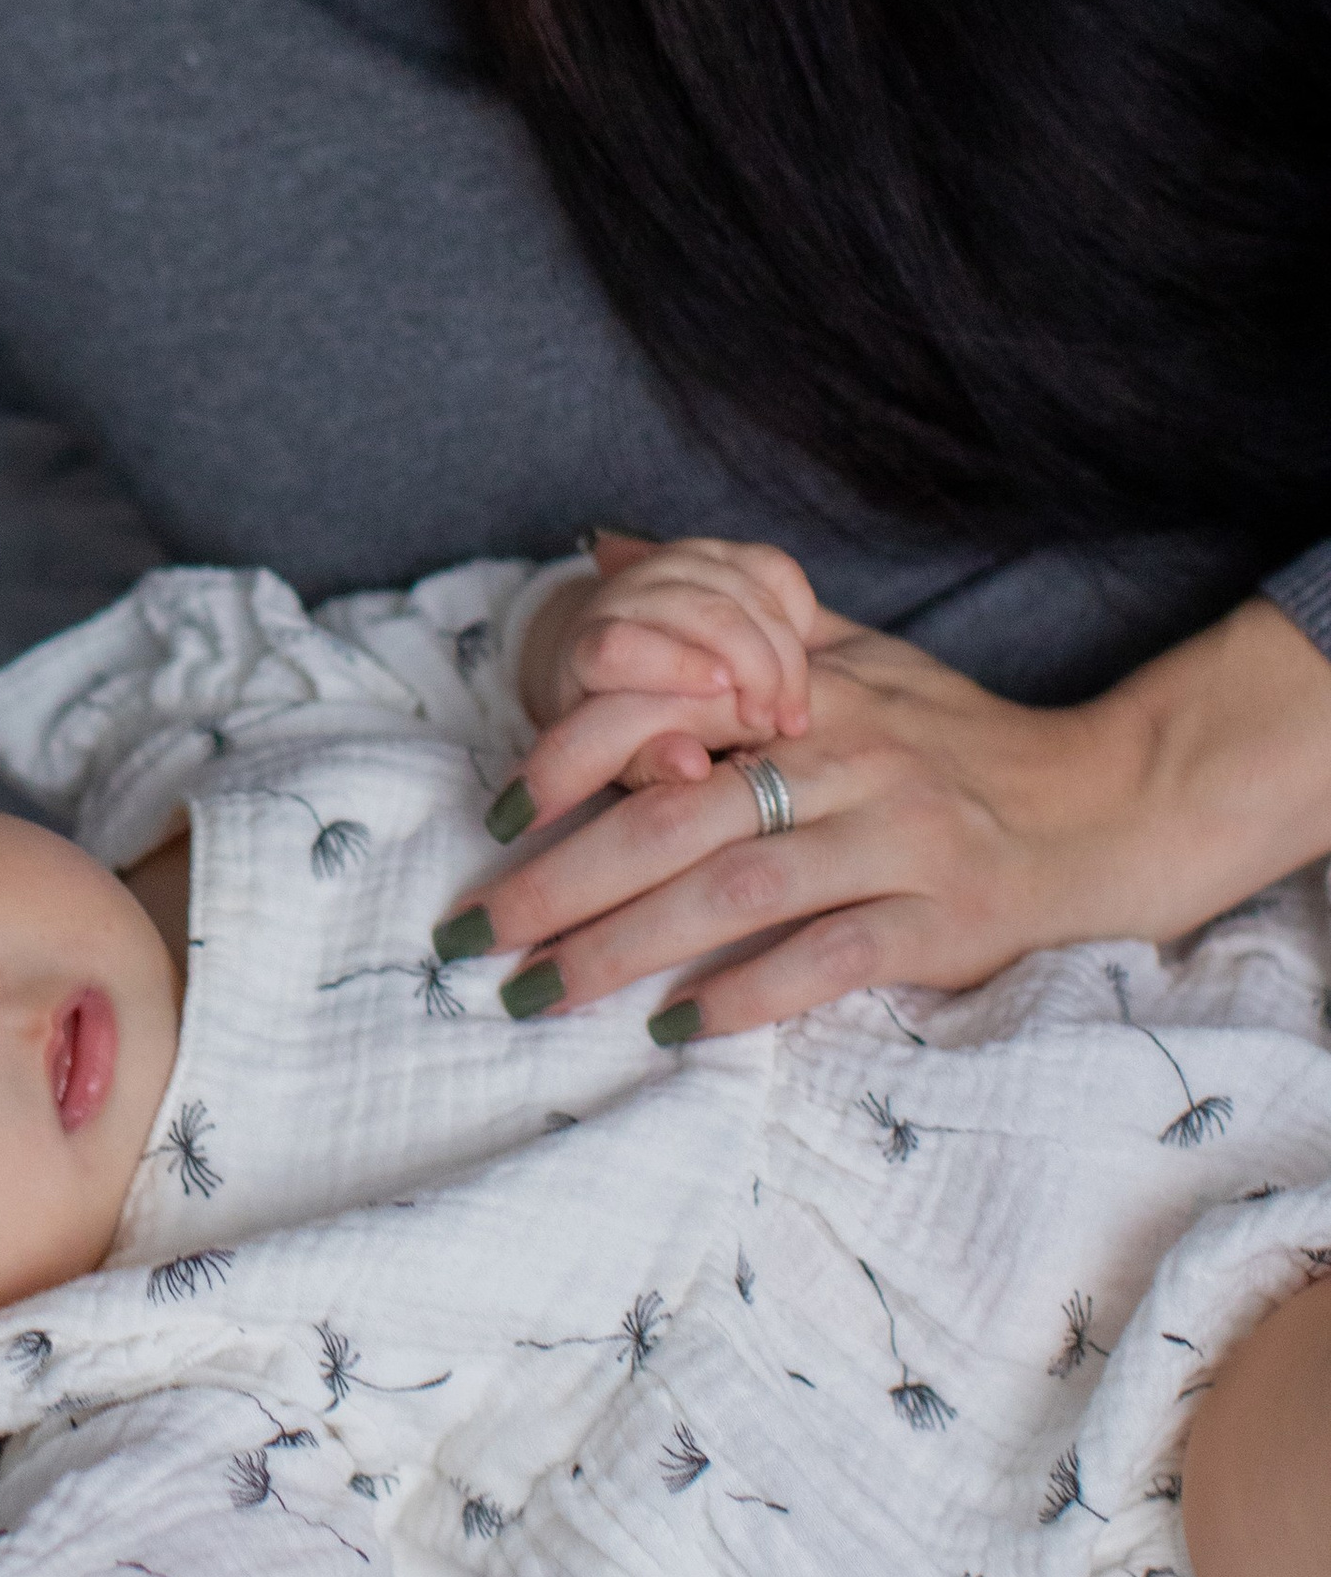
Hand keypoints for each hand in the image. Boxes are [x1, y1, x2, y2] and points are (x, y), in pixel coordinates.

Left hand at [446, 595, 1330, 1041]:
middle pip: (675, 819)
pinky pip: (827, 958)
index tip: (496, 814)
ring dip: (626, 950)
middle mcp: (847, 758)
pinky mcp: (944, 919)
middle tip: (474, 933)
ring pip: (734, 893)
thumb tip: (607, 548)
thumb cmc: (956, 739)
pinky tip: (676, 1028)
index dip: (571, 761)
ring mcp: (897, 840)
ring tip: (543, 992)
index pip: (666, 712)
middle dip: (561, 882)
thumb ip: (729, 611)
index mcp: (809, 695)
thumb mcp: (851, 653)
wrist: (1102, 810)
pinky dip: (746, 995)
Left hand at [516, 531, 824, 771]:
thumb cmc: (620, 721)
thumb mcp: (624, 756)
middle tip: (780, 724)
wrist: (614, 657)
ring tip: (793, 710)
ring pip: (745, 591)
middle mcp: (626, 593)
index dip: (675, 666)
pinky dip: (798, 611)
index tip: (724, 694)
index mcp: (586, 647)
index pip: (622, 645)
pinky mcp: (717, 552)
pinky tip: (797, 655)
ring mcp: (673, 564)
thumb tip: (693, 766)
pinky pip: (774, 567)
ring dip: (785, 652)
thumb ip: (653, 762)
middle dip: (755, 667)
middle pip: (701, 612)